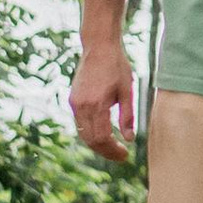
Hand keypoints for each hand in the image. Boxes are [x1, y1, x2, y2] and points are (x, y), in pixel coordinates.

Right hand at [69, 36, 136, 162]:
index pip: (101, 138)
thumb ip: (127, 116)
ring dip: (97, 144)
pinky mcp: (73, 100)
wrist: (98, 47)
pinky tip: (103, 134)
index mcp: (97, 104)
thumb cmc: (117, 66)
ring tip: (113, 147)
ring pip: (83, 133)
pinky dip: (90, 133)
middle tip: (121, 155)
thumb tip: (129, 139)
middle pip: (90, 140)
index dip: (112, 150)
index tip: (125, 155)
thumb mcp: (127, 90)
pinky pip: (79, 123)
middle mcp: (82, 106)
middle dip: (105, 151)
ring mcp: (75, 103)